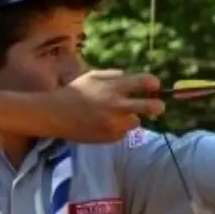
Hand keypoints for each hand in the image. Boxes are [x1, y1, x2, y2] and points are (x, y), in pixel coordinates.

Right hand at [41, 70, 164, 142]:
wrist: (55, 115)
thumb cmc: (74, 92)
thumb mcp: (93, 76)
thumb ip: (115, 76)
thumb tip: (135, 79)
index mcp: (114, 87)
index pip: (144, 82)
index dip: (153, 83)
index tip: (154, 86)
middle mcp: (117, 105)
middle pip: (151, 107)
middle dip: (158, 106)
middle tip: (159, 107)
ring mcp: (115, 123)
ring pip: (136, 121)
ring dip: (131, 117)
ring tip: (115, 115)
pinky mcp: (110, 137)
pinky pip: (123, 132)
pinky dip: (119, 128)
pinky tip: (104, 124)